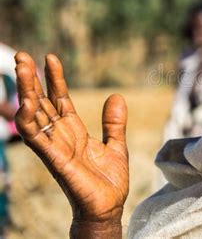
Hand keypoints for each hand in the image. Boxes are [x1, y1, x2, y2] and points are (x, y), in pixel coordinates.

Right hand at [14, 52, 128, 230]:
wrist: (108, 208)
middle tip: (22, 55)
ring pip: (35, 116)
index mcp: (74, 131)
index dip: (54, 79)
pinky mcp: (57, 162)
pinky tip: (26, 104)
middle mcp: (61, 137)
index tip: (50, 57)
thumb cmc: (108, 181)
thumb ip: (114, 122)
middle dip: (32, 80)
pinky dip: (31, 122)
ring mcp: (56, 148)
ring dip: (27, 92)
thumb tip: (117, 96)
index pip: (60, 100)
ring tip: (22, 68)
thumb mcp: (116, 145)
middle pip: (42, 103)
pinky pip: (39, 140)